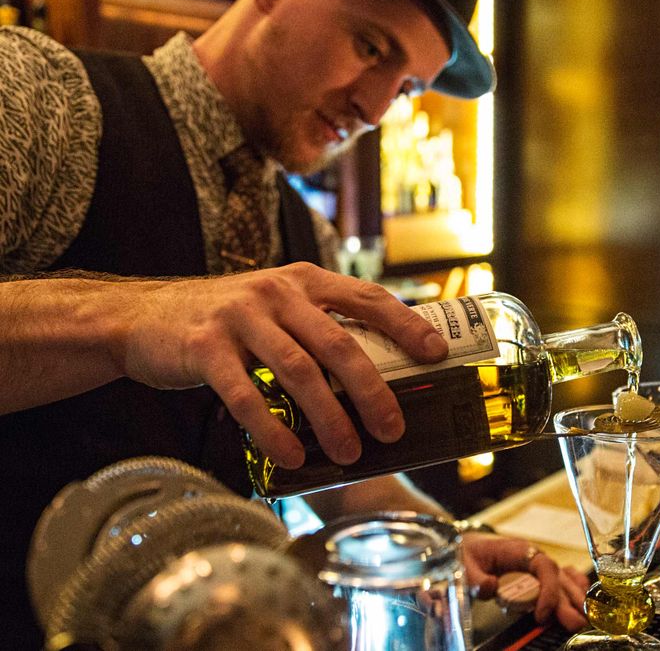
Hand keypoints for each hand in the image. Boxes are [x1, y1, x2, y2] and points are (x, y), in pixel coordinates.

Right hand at [118, 263, 446, 467]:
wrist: (144, 317)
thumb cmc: (230, 322)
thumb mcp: (278, 308)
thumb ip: (319, 328)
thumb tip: (380, 380)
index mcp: (305, 281)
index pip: (367, 298)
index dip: (406, 325)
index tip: (437, 354)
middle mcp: (276, 291)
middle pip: (339, 343)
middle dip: (372, 390)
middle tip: (393, 429)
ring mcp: (239, 316)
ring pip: (298, 370)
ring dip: (329, 418)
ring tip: (349, 454)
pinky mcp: (204, 347)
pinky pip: (244, 395)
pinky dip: (272, 429)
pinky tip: (291, 456)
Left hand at [460, 532, 589, 631]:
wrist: (468, 547)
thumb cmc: (468, 553)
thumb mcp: (464, 564)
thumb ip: (475, 577)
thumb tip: (490, 587)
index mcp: (518, 550)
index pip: (543, 566)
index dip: (548, 590)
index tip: (542, 614)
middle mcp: (533, 556)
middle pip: (557, 577)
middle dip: (567, 601)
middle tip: (575, 623)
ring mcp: (538, 565)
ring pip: (563, 580)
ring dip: (574, 598)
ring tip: (584, 618)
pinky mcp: (538, 574)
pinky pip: (562, 577)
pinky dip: (574, 586)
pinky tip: (582, 598)